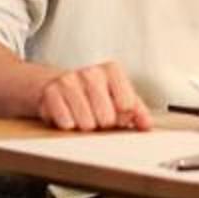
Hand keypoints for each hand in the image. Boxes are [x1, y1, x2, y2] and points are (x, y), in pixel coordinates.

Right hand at [34, 60, 151, 131]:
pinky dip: (69, 125)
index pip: (127, 105)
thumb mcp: (119, 98)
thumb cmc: (95, 95)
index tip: (117, 112)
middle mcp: (92, 72)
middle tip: (97, 116)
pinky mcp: (52, 92)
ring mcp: (70, 81)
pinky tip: (69, 116)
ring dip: (86, 126)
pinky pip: (66, 122)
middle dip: (103, 124)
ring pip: (87, 123)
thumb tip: (146, 125)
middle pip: (107, 118)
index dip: (123, 116)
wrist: (59, 86)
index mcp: (112, 71)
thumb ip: (138, 112)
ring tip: (83, 116)